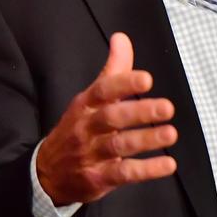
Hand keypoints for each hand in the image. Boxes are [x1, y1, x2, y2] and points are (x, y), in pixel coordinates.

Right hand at [36, 32, 177, 205]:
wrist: (46, 173)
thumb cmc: (79, 128)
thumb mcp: (90, 98)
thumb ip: (112, 70)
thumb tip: (121, 38)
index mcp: (86, 104)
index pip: (103, 90)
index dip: (124, 83)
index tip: (147, 79)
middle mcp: (87, 127)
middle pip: (112, 118)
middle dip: (140, 112)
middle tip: (167, 108)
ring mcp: (91, 154)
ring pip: (119, 145)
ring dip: (146, 140)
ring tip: (170, 133)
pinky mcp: (98, 178)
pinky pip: (124, 174)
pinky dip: (147, 170)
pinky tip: (168, 164)